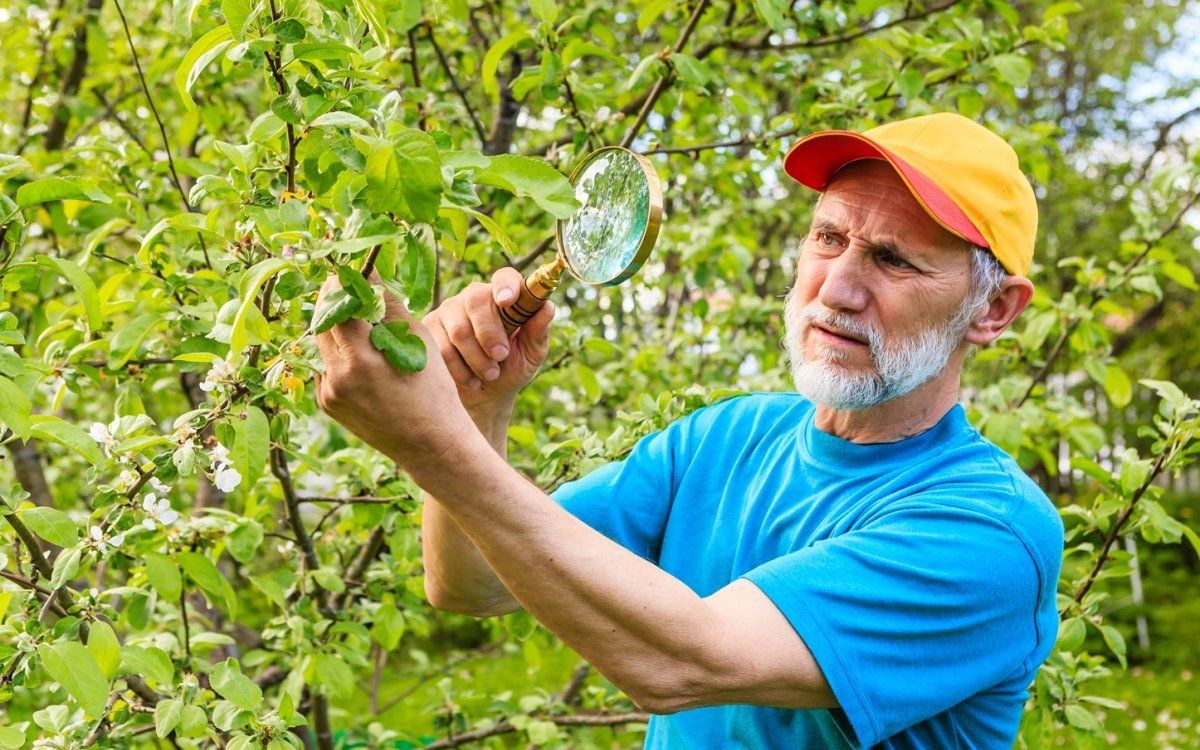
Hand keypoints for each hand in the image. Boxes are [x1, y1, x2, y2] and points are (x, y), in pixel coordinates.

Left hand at [313, 273, 474, 470]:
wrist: (432, 446)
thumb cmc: (434, 391)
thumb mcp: (417, 342)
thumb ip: (388, 305)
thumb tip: (368, 273)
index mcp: (361, 358)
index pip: (338, 305)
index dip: (341, 284)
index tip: (348, 272)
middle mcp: (337, 376)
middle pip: (322, 323)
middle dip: (333, 302)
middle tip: (349, 289)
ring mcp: (329, 393)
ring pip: (320, 345)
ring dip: (334, 327)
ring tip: (357, 319)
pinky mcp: (328, 404)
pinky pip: (325, 367)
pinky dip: (337, 353)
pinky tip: (359, 352)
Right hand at [422, 267, 555, 417]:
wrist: (486, 396)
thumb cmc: (513, 368)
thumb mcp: (532, 353)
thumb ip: (538, 330)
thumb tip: (548, 307)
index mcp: (503, 296)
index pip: (505, 277)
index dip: (506, 286)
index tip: (507, 301)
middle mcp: (474, 296)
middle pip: (475, 301)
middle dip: (489, 334)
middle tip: (500, 357)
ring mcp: (449, 310)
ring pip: (458, 330)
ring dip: (477, 359)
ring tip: (490, 373)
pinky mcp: (429, 329)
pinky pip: (441, 348)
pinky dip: (459, 369)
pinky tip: (470, 378)